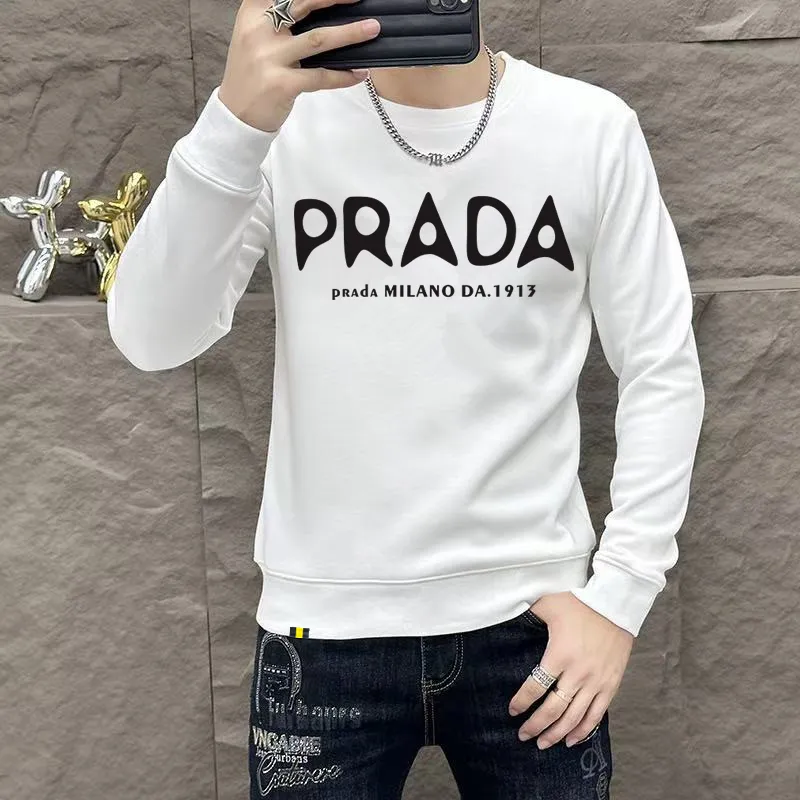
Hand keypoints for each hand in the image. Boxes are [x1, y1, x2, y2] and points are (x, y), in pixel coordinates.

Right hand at [218, 0, 379, 131]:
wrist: (236, 113)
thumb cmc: (253, 73)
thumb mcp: (256, 36)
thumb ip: (280, 19)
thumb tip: (321, 9)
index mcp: (253, 11)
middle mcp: (260, 29)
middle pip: (305, 4)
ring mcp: (270, 57)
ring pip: (318, 39)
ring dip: (350, 33)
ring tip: (372, 29)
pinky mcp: (282, 84)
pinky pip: (321, 76)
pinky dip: (343, 75)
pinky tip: (359, 73)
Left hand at [508, 591, 633, 747]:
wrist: (615, 604)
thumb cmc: (579, 602)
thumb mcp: (548, 604)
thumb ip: (528, 614)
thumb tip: (506, 614)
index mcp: (559, 654)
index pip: (535, 686)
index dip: (522, 702)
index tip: (512, 710)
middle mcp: (578, 673)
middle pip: (553, 709)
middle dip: (536, 725)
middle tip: (523, 735)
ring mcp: (596, 681)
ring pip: (574, 717)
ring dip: (557, 733)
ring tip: (543, 744)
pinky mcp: (611, 684)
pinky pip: (597, 715)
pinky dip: (583, 730)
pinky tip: (571, 740)